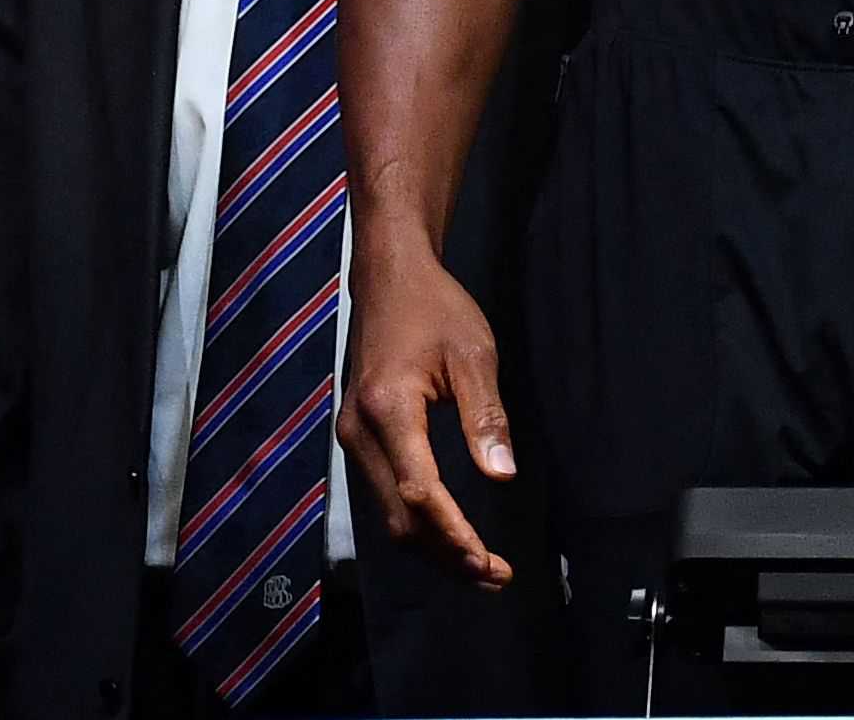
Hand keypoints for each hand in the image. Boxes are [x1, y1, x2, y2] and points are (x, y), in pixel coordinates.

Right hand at [334, 241, 517, 589]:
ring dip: (434, 545)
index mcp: (388, 408)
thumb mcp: (473, 353)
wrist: (388, 277)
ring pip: (390, 513)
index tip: (489, 562)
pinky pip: (385, 495)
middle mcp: (360, 430)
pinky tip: (451, 534)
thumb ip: (486, 416)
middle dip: (447, 554)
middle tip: (496, 576)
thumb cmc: (435, 308)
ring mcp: (352, 436)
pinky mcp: (358, 437)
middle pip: (400, 517)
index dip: (454, 533)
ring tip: (481, 566)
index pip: (420, 491)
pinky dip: (418, 522)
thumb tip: (501, 476)